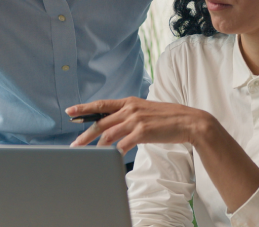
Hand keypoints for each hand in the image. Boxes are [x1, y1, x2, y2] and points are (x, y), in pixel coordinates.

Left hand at [67, 97, 218, 154]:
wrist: (188, 121)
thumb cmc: (167, 118)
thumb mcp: (145, 111)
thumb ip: (129, 115)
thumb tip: (115, 125)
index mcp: (129, 102)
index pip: (101, 105)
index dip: (84, 109)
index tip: (70, 112)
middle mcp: (130, 109)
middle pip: (101, 122)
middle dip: (85, 134)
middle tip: (74, 144)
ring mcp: (136, 120)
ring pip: (109, 134)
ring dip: (97, 146)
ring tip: (89, 155)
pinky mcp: (143, 132)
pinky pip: (124, 144)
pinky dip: (116, 151)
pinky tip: (111, 157)